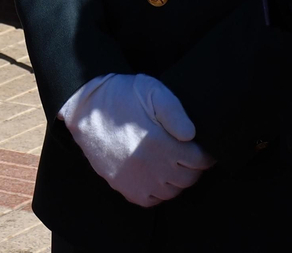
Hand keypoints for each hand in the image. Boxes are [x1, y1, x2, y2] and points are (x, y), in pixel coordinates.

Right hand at [58, 74, 213, 207]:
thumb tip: (191, 135)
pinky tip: (156, 176)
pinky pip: (151, 200)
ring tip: (173, 165)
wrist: (85, 109)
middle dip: (194, 168)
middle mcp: (152, 167)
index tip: (203, 149)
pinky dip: (158, 192)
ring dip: (177, 180)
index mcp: (161, 144)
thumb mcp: (151, 91)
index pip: (200, 161)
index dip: (205, 155)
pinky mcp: (124, 186)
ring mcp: (137, 180)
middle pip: (189, 178)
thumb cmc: (121, 96)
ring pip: (172, 192)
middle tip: (189, 155)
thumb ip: (175, 112)